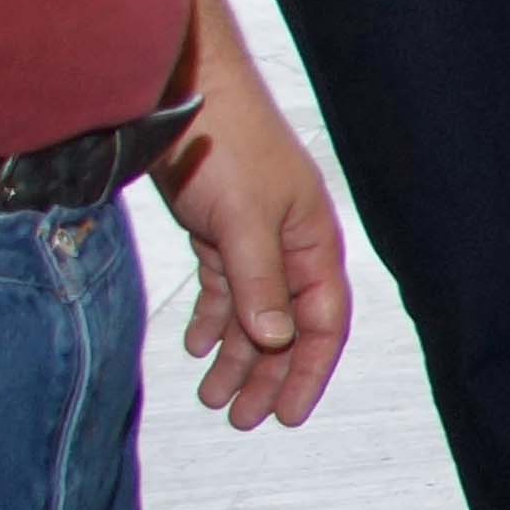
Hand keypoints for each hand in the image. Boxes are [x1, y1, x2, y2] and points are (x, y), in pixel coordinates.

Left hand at [151, 65, 349, 430]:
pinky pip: (224, 288)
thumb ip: (261, 282)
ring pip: (252, 312)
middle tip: (241, 418)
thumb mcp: (245, 220)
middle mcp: (292, 247)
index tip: (288, 415)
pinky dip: (213, 319)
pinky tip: (198, 346)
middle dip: (267, 375)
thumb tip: (278, 340)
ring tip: (212, 395)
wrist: (185, 91)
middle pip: (287, 327)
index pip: (324, 324)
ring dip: (235, 356)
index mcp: (315, 244)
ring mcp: (256, 239)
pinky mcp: (220, 228)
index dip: (309, 372)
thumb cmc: (228, 144)